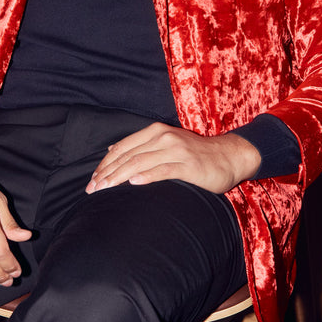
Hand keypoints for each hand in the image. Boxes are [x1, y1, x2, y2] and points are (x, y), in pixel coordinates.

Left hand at [85, 123, 260, 195]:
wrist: (229, 155)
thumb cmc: (195, 154)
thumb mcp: (166, 144)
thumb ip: (140, 146)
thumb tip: (111, 150)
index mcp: (156, 132)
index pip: (123, 147)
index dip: (105, 164)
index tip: (92, 180)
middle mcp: (164, 138)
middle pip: (128, 156)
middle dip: (107, 173)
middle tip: (92, 189)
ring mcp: (176, 150)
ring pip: (141, 162)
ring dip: (120, 176)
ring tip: (105, 188)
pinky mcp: (189, 165)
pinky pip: (164, 170)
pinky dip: (148, 176)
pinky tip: (134, 183)